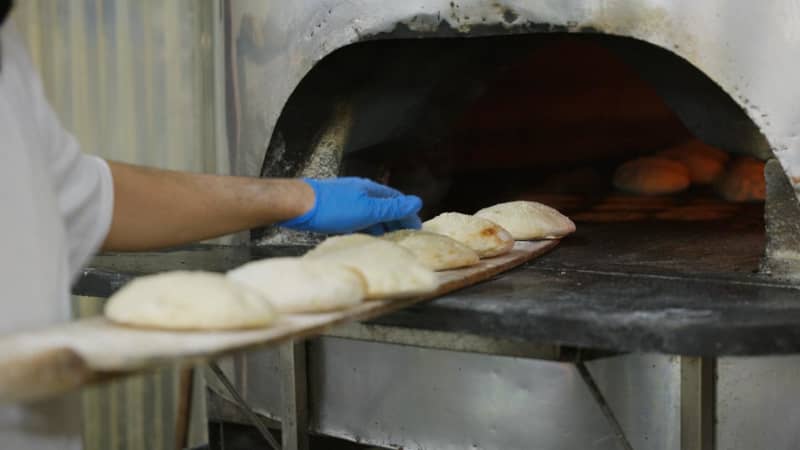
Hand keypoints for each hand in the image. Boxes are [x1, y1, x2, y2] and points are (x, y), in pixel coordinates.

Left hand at [279, 177, 421, 234]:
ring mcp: (347, 200)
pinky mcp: (335, 209)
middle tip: (405, 236)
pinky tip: (364, 235)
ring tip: (388, 240)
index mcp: (371, 190)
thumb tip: (417, 202)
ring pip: (371, 213)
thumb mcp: (367, 210)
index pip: (397, 201)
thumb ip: (392, 208)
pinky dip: (367, 227)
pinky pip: (358, 218)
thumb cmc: (333, 207)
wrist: (299, 205)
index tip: (417, 228)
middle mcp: (361, 192)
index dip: (408, 214)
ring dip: (382, 225)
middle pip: (384, 206)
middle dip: (396, 220)